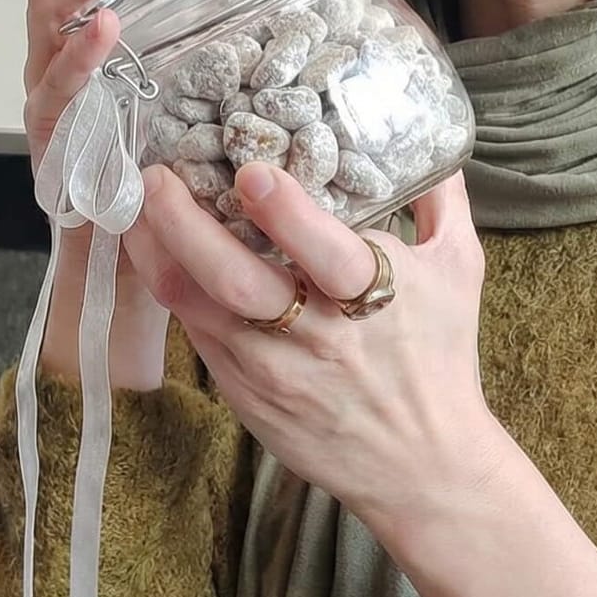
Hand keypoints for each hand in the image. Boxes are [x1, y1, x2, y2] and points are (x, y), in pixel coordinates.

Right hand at [22, 0, 229, 387]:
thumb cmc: (183, 160)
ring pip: (49, 0)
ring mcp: (55, 76)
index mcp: (117, 3)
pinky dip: (77, 53)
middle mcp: (76, 30)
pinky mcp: (49, 131)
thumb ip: (229, 29)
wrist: (146, 252)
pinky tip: (107, 32)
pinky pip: (53, 83)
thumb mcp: (212, 80)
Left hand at [127, 161, 505, 528]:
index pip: (326, 253)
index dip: (285, 212)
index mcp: (376, 298)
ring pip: (195, 304)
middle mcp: (317, 336)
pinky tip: (151, 246)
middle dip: (186, 223)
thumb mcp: (460, 270)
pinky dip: (168, 283)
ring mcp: (270, 368)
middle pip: (237, 280)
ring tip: (136, 200)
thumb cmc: (439, 359)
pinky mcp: (241, 392)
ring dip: (157, 249)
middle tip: (159, 173)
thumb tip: (424, 129)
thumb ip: (440, 197)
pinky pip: (192, 330)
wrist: (422, 468)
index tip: (251, 170)